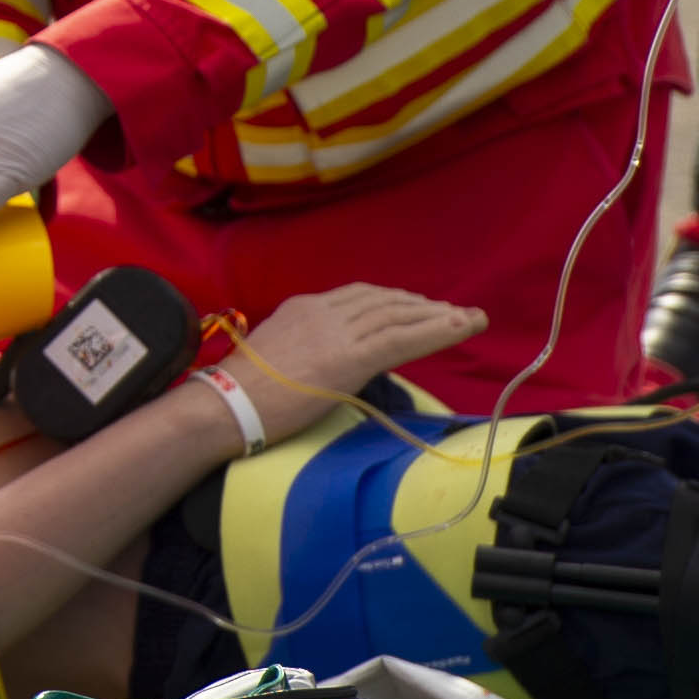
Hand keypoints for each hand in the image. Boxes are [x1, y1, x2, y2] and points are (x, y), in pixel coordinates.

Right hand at [213, 284, 485, 442]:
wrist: (229, 402)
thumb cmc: (243, 390)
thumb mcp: (275, 352)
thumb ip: (304, 345)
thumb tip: (322, 359)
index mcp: (305, 307)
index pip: (360, 296)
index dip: (395, 300)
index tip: (419, 306)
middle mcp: (324, 312)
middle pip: (384, 301)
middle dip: (423, 305)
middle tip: (454, 312)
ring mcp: (337, 332)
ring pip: (399, 316)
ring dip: (439, 316)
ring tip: (469, 318)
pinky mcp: (349, 358)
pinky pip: (402, 339)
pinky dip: (437, 332)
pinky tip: (462, 328)